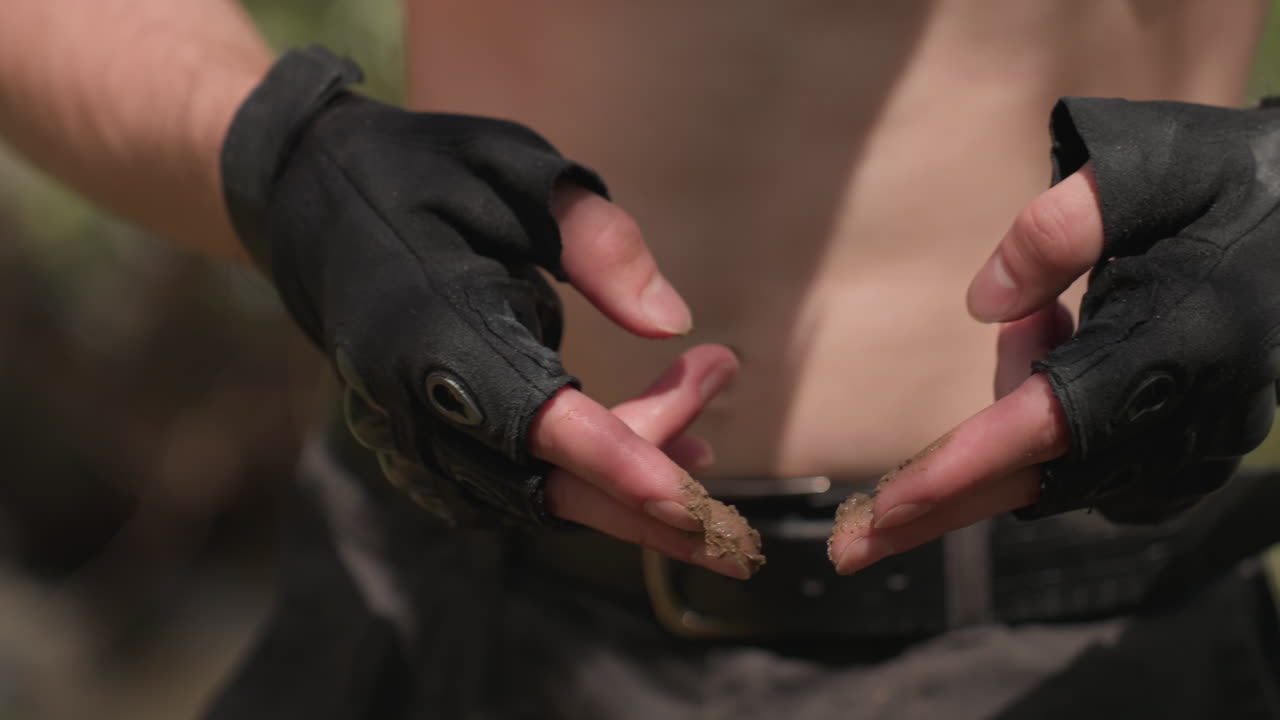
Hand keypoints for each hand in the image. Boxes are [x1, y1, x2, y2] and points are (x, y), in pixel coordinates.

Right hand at [223, 47, 733, 550]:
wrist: (312, 201)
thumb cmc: (423, 173)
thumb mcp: (519, 171)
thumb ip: (598, 241)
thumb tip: (670, 323)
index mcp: (433, 326)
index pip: (538, 419)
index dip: (620, 463)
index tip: (698, 500)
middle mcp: (413, 398)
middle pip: (544, 488)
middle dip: (649, 517)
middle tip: (742, 537)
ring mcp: (409, 431)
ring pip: (533, 500)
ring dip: (626, 494)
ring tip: (709, 448)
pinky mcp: (421, 442)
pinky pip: (509, 490)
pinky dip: (582, 488)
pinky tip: (650, 460)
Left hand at [832, 96, 1279, 572]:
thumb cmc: (1227, 179)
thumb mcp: (1141, 171)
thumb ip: (1058, 231)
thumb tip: (986, 306)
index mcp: (1179, 344)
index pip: (1050, 423)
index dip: (964, 465)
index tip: (888, 506)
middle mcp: (1188, 414)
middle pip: (1038, 483)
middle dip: (939, 510)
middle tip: (849, 549)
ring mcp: (1195, 444)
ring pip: (1056, 469)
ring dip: (1007, 412)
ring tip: (1049, 310)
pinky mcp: (1188, 454)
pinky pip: (1084, 466)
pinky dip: (1041, 427)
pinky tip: (1063, 342)